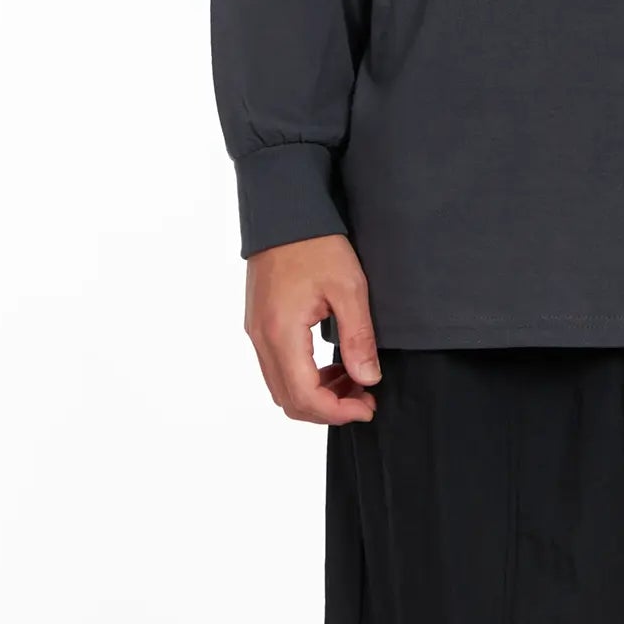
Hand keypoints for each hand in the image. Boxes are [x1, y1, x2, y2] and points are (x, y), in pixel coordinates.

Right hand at [244, 232, 380, 425]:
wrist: (285, 211)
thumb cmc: (316, 244)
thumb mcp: (349, 287)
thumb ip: (358, 337)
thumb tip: (368, 379)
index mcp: (281, 332)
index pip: (305, 396)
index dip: (338, 412)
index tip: (368, 406)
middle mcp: (261, 339)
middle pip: (289, 400)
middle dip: (328, 408)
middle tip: (364, 397)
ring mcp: (256, 332)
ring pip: (281, 387)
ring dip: (316, 394)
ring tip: (353, 380)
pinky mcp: (259, 324)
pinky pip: (277, 367)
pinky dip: (304, 377)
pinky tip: (331, 365)